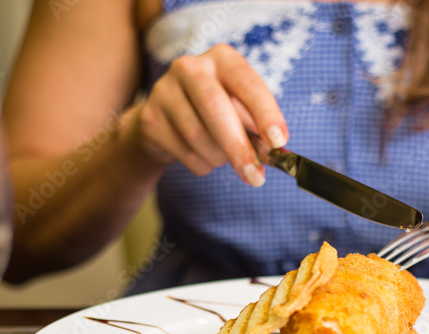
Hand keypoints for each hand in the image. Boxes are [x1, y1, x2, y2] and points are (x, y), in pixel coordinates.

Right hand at [132, 44, 287, 185]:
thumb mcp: (240, 111)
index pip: (247, 83)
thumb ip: (257, 128)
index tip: (278, 142)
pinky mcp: (150, 117)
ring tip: (223, 158)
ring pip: (197, 134)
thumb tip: (274, 151)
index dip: (265, 113)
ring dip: (218, 158)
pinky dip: (201, 164)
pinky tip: (202, 157)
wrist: (165, 119)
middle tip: (256, 178)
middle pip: (214, 107)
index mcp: (222, 59)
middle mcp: (190, 67)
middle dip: (238, 147)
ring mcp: (165, 90)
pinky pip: (183, 152)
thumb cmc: (215, 113)